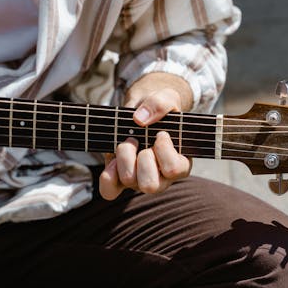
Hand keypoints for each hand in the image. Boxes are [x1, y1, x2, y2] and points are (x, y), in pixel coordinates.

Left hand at [99, 73, 193, 199]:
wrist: (143, 112)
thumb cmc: (160, 109)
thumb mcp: (166, 97)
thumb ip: (160, 103)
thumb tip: (139, 119)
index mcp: (180, 164)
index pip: (174, 170)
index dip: (164, 149)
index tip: (161, 133)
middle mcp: (161, 178)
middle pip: (150, 185)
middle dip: (142, 157)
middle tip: (142, 140)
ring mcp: (140, 181)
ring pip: (129, 181)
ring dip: (124, 155)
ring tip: (129, 140)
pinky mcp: (120, 180)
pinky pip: (109, 190)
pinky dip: (108, 174)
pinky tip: (112, 157)